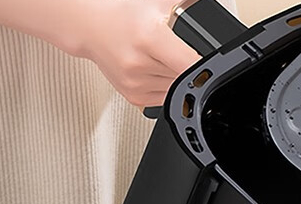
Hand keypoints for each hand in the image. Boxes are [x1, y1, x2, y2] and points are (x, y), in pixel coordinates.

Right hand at [73, 0, 199, 107]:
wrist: (92, 27)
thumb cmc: (123, 14)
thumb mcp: (158, 2)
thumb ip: (186, 2)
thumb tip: (207, 6)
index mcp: (149, 38)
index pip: (191, 65)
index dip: (204, 65)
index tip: (208, 62)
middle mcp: (139, 63)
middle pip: (185, 77)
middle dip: (185, 64)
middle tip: (170, 48)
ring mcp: (135, 83)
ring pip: (177, 89)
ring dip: (175, 76)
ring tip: (158, 56)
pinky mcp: (134, 97)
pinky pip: (166, 97)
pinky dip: (165, 85)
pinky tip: (152, 68)